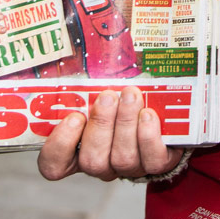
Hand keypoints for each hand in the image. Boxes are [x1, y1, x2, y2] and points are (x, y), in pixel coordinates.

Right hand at [37, 86, 184, 180]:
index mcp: (79, 150)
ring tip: (131, 95)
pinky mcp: (156, 165)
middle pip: (91, 160)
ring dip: (126, 122)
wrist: (164, 117)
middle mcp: (102, 164)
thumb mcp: (99, 93)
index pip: (55, 165)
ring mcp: (129, 168)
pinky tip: (149, 115)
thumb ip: (85, 86)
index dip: (60, 146)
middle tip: (108, 96)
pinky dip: (148, 136)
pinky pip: (151, 160)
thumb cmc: (122, 101)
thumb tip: (73, 50)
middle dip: (100, 125)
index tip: (74, 117)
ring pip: (122, 158)